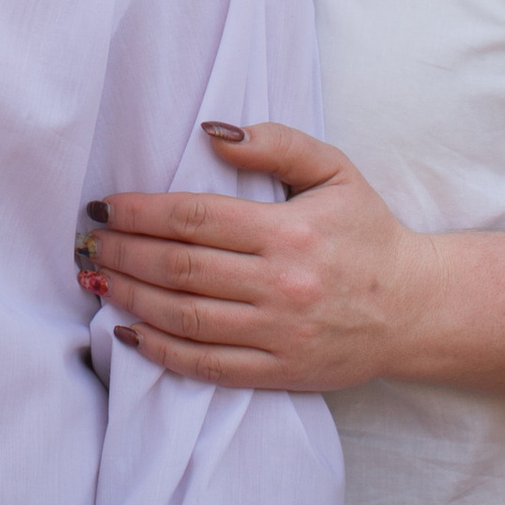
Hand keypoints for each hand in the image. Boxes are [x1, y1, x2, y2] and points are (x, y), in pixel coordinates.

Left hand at [76, 121, 422, 390]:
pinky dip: (162, 351)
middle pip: (180, 267)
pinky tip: (128, 333)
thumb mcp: (335, 170)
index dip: (140, 212)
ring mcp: (278, 333)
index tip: (104, 207)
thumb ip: (277, 145)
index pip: (194, 218)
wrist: (416, 308)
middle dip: (123, 253)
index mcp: (289, 230)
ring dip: (131, 297)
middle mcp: (280, 283)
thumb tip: (213, 133)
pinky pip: (208, 365)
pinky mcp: (280, 371)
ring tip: (97, 280)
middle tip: (88, 243)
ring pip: (185, 316)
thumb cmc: (367, 232)